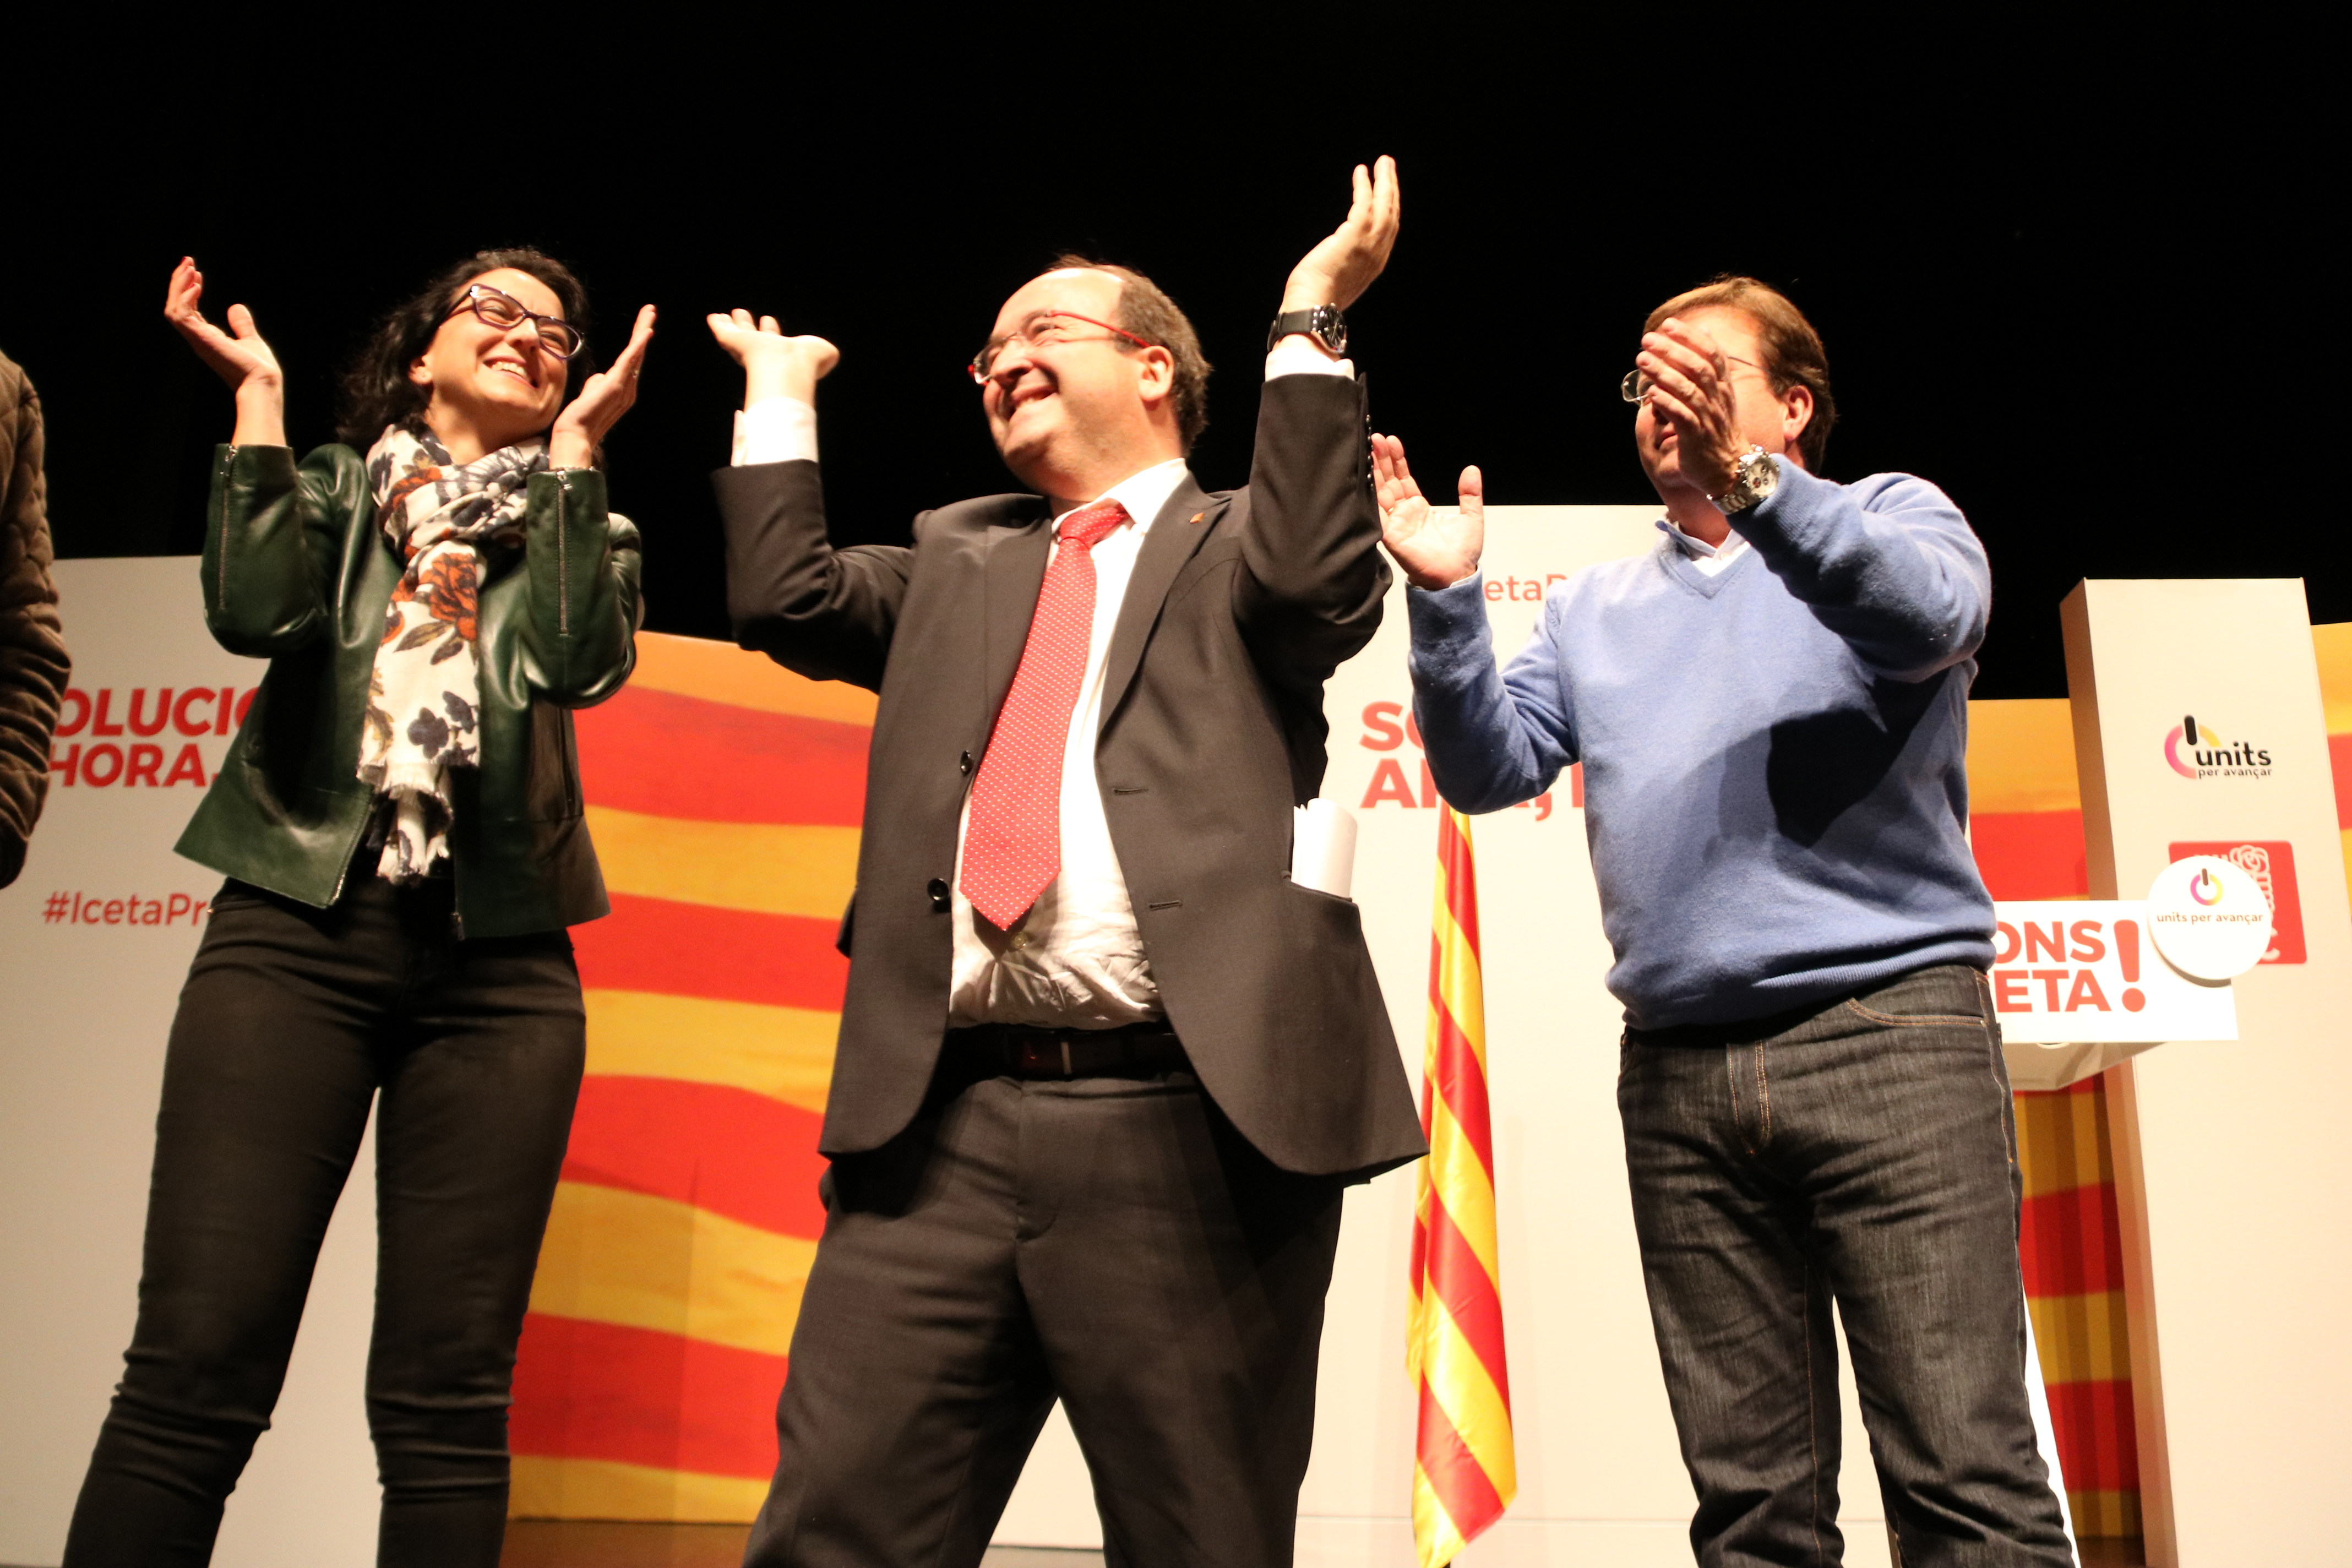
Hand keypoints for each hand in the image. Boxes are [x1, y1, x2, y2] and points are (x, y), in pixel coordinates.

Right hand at [164, 256, 286, 446]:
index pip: (189, 310)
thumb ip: (241, 323)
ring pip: (173, 308)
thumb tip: (236, 307)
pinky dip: (185, 298)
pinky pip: (181, 316)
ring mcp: (196, 339)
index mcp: (207, 337)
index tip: (197, 273)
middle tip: (187, 261)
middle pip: (176, 306)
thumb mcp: (249, 338)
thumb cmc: (258, 368)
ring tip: (188, 267)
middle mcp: (198, 337)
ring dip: (178, 286)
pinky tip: (196, 285)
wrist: (263, 382)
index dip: (189, 290)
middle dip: (179, 282)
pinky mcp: (199, 339)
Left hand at [549, 304, 655, 468]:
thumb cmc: (581, 416)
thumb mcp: (591, 393)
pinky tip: (646, 332)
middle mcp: (629, 388)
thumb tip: (600, 376)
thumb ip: (597, 383)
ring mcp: (625, 387)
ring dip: (643, 330)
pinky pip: (629, 361)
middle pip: (638, 353)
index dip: (638, 341)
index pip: (632, 359)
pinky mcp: (617, 385)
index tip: (644, 324)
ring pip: (636, 353)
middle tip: (651, 310)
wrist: (576, 433)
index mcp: (624, 389)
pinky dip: (638, 346)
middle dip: (644, 329)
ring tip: (650, 312)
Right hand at [706, 309, 839, 407]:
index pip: (774, 340)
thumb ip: (826, 354)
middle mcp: (764, 351)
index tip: (769, 320)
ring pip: (736, 335)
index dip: (771, 330)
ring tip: (724, 316)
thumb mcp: (824, 354)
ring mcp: (748, 348)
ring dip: (731, 325)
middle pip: (752, 336)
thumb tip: (829, 356)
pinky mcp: (735, 343)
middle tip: (741, 314)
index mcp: (783, 353)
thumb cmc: (807, 362)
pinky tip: (712, 318)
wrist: (788, 366)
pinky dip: (717, 326)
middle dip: (747, 325)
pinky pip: (723, 333)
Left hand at [1281, 156, 1400, 312]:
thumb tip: (1339, 249)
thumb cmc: (1316, 297)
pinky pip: (1363, 204)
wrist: (1311, 308)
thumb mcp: (1339, 276)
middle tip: (1388, 165)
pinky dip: (1363, 186)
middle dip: (1391, 187)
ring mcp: (1368, 245)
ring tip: (1382, 162)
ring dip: (1384, 181)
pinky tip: (1360, 171)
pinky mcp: (1353, 237)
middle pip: (1392, 213)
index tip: (1386, 189)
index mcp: (1375, 263)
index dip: (1390, 205)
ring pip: (1384, 206)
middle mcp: (1377, 253)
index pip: (1389, 229)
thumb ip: (1347, 260)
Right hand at [1371, 433, 1481, 589]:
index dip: (1397, 461)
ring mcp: (1396, 524)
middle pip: (1389, 481)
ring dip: (1374, 472)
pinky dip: (1371, 496)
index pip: (1403, 479)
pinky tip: (1367, 478)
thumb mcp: (1471, 517)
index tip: (1392, 441)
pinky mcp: (1391, 536)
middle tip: (1376, 438)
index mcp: (1419, 508)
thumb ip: (1470, 494)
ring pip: (1380, 493)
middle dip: (1382, 460)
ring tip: (1371, 448)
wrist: (1457, 576)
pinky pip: (1378, 513)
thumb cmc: (1462, 554)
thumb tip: (1472, 469)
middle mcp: (1404, 514)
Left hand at [1635, 316, 1744, 498]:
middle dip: (1672, 349)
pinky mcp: (1696, 437)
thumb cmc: (1717, 431)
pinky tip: (1650, 393)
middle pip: (1698, 367)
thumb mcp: (1718, 396)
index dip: (1691, 337)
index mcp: (1723, 387)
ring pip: (1688, 389)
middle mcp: (1718, 399)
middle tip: (1648, 339)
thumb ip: (1708, 368)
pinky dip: (1666, 402)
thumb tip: (1701, 334)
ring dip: (1663, 372)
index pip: (1712, 353)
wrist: (1730, 469)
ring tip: (1642, 359)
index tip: (1669, 324)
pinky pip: (1682, 416)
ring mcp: (1708, 418)